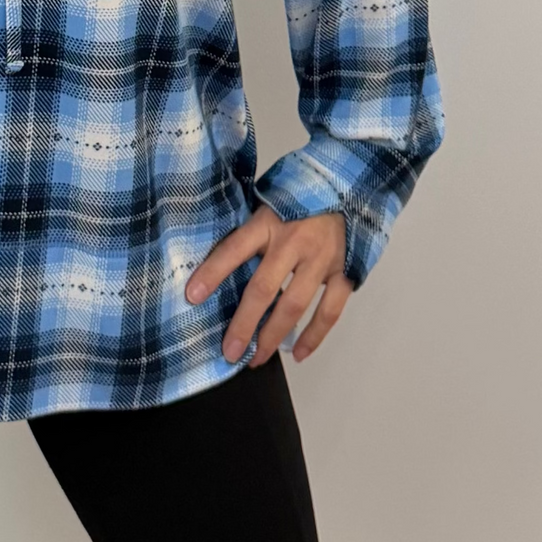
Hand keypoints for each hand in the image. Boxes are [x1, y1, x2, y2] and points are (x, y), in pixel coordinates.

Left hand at [184, 206, 350, 367]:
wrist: (349, 183)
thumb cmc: (300, 194)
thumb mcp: (269, 201)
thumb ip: (252, 228)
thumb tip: (221, 261)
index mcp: (269, 220)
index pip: (234, 248)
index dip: (212, 273)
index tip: (192, 297)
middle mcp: (293, 241)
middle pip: (263, 289)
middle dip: (244, 324)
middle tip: (230, 351)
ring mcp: (321, 258)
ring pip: (294, 305)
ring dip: (274, 336)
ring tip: (256, 358)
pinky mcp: (344, 271)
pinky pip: (329, 310)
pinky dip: (314, 335)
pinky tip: (298, 354)